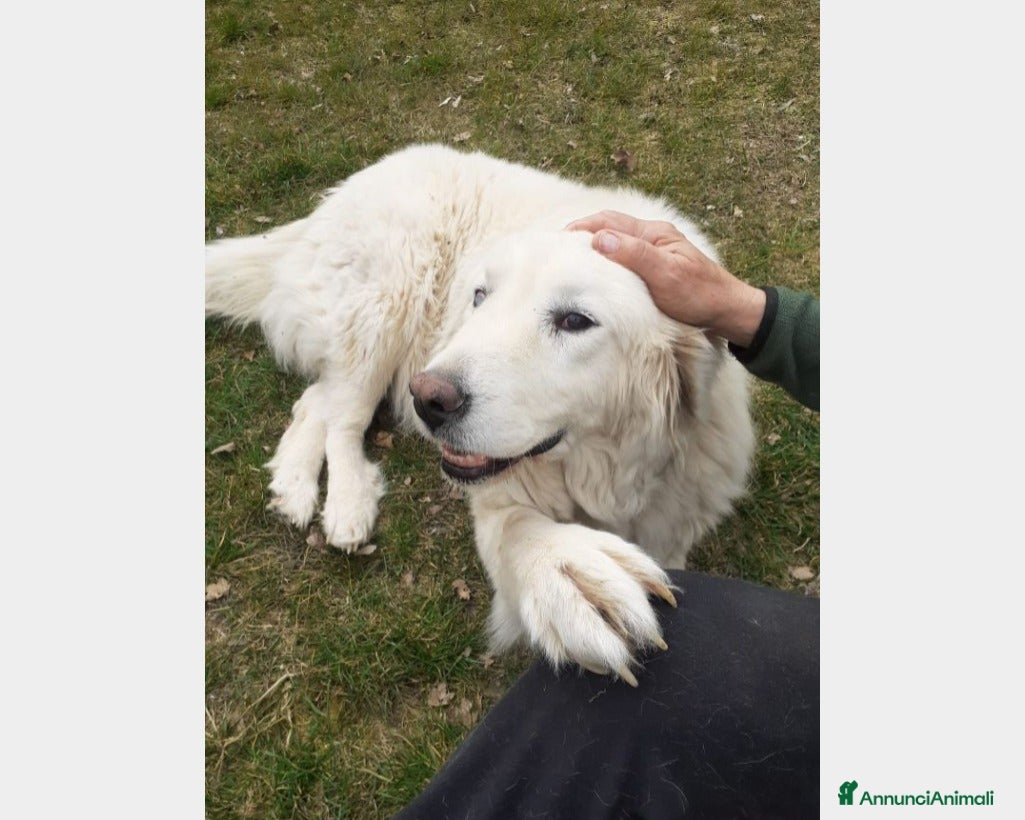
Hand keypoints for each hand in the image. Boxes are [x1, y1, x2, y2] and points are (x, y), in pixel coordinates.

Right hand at [568, 210, 765, 347]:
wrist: (728, 313)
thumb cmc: (700, 295)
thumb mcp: (666, 275)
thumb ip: (634, 255)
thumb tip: (599, 238)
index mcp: (654, 233)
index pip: (609, 222)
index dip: (581, 228)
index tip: (557, 241)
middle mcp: (653, 238)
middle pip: (610, 228)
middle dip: (582, 234)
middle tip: (556, 249)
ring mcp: (654, 253)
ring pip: (615, 243)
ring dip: (593, 248)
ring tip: (570, 261)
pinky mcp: (656, 269)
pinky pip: (623, 260)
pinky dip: (605, 262)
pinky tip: (597, 275)